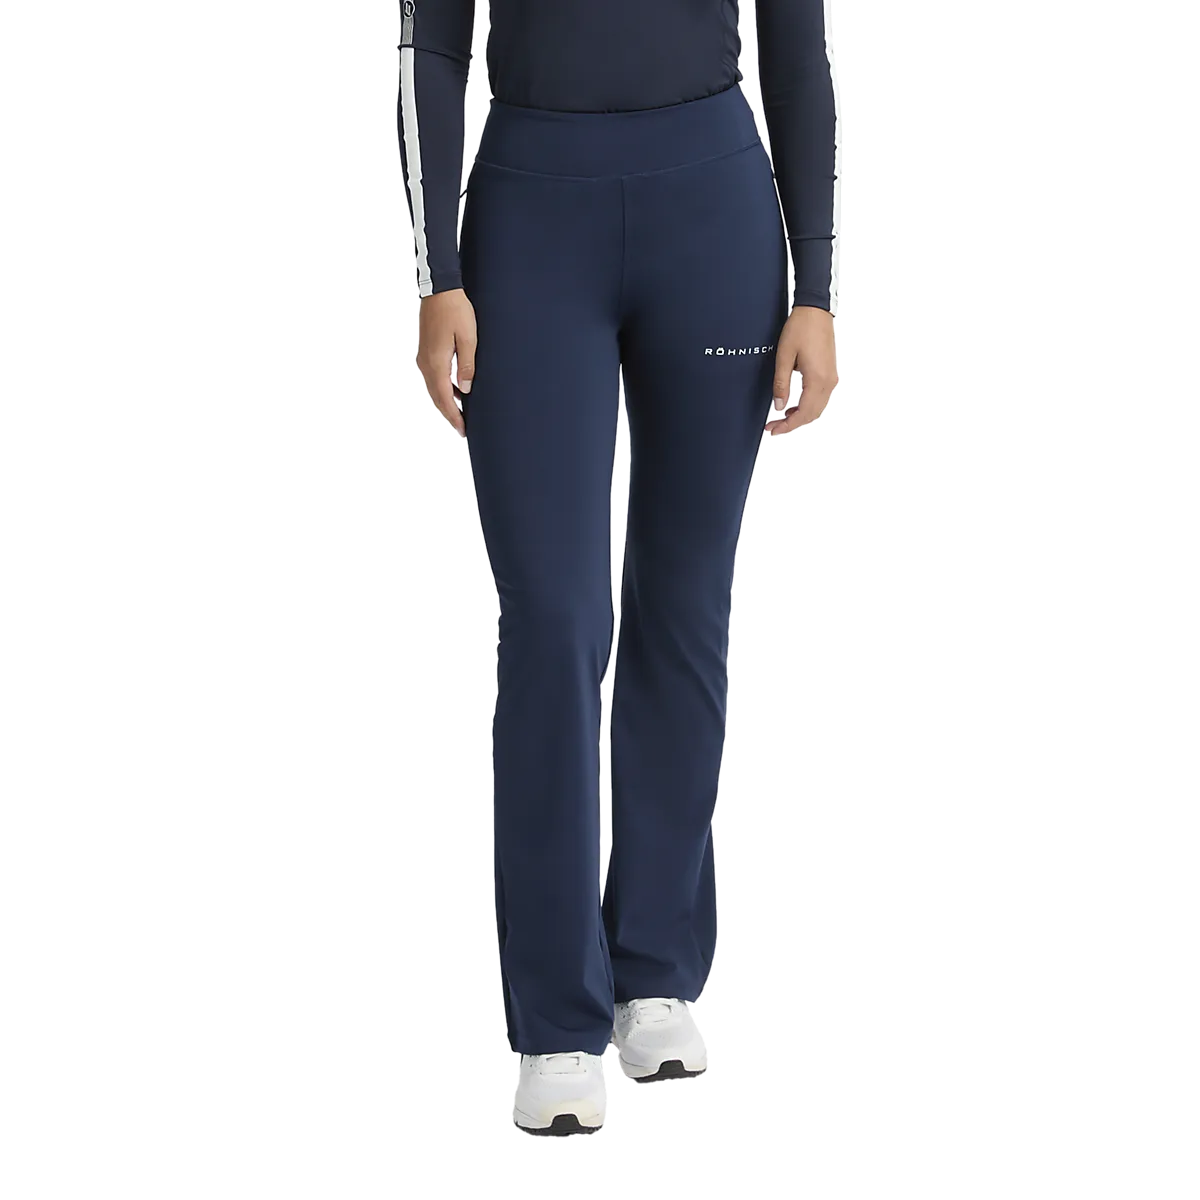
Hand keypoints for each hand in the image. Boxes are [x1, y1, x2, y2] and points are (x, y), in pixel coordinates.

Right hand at [416, 288, 476, 437]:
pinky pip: (433, 377)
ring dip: (446, 402)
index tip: (463, 430)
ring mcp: (424, 358)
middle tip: (462, 428)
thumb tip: (465, 389)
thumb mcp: (468, 338)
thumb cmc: (455, 310)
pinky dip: (443, 389)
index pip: (445, 399)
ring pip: (434, 388)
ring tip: (460, 413)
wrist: (440, 289)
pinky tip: (454, 391)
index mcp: (436, 363)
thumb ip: (467, 365)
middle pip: (436, 397)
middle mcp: (427, 363)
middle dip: (450, 414)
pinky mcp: (426, 352)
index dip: (454, 416)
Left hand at [766, 306, 838, 435]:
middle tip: (774, 426)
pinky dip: (807, 405)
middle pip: (812, 414)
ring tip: (782, 416)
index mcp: (817, 379)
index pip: (803, 413)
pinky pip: (820, 397)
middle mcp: (828, 381)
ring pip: (818, 407)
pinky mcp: (830, 373)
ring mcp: (831, 377)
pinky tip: (794, 403)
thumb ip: (781, 384)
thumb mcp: (783, 357)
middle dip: (793, 424)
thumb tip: (779, 405)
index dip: (787, 425)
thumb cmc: (801, 327)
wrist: (815, 310)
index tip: (773, 430)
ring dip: (801, 415)